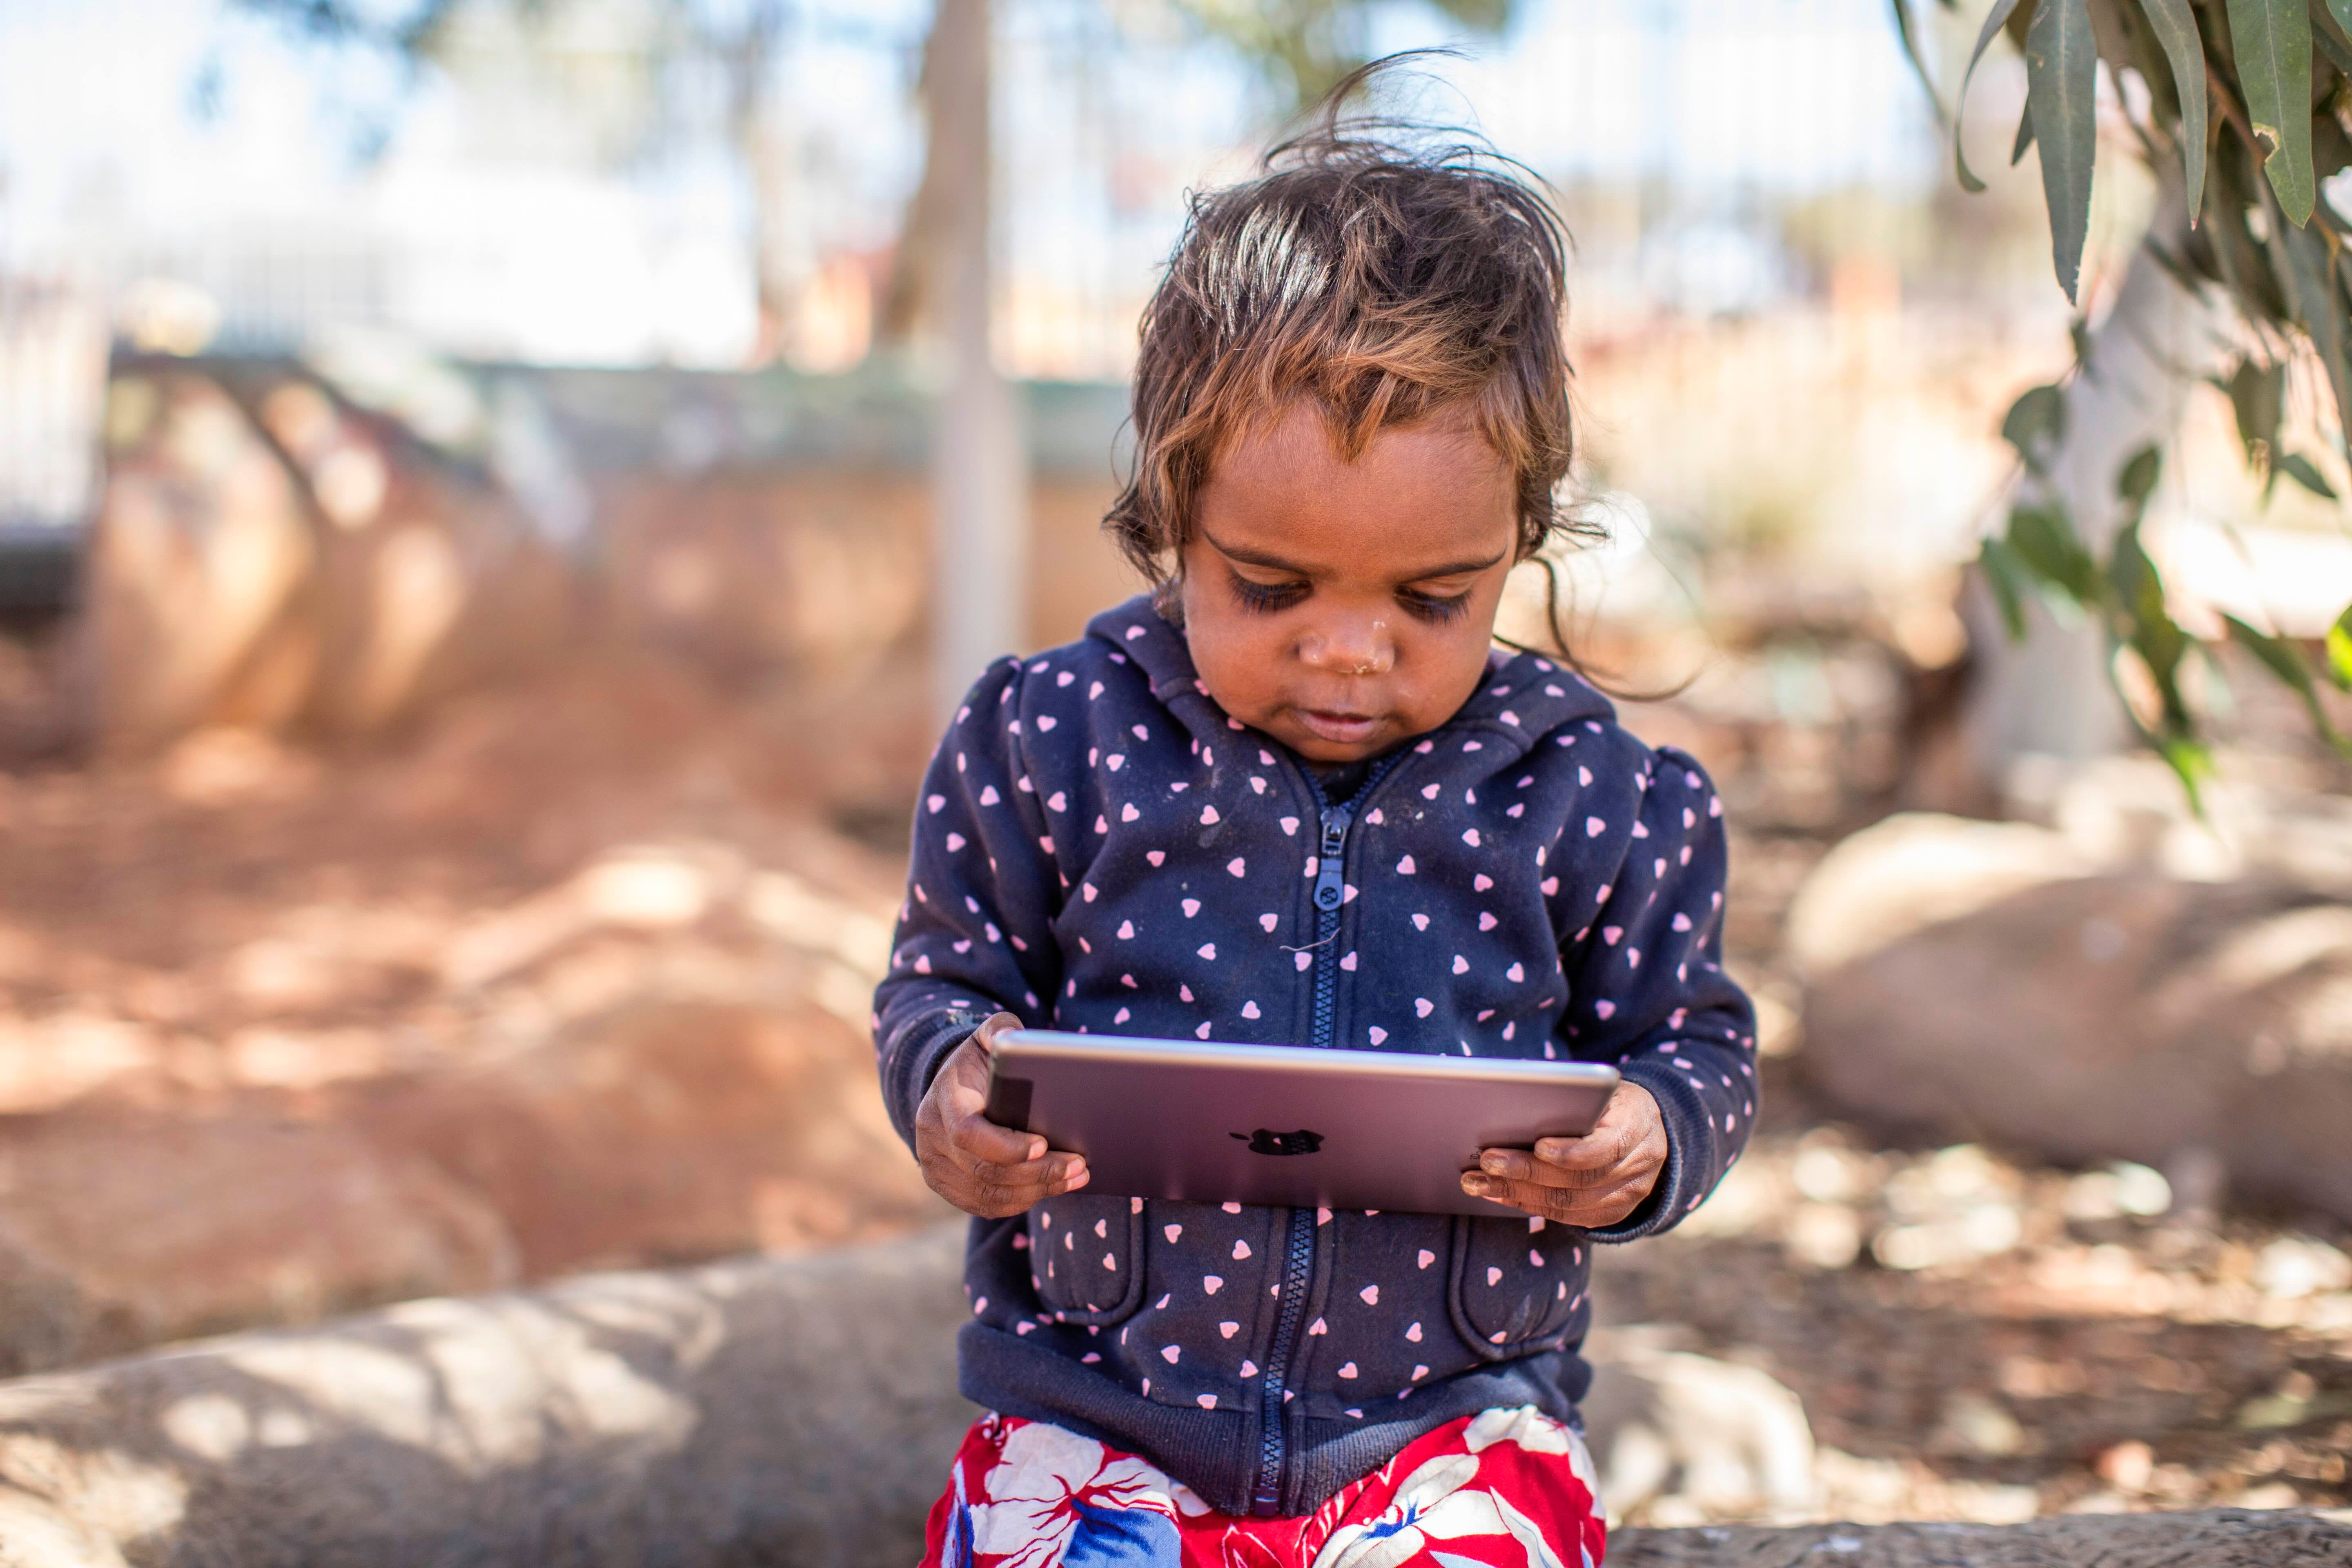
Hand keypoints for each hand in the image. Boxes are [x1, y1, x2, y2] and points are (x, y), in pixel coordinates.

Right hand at [915, 1012, 1089, 1218]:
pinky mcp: (948, 1188)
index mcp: (943, 1101)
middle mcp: (932, 1139)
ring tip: (1076, 1176)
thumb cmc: (980, 1064)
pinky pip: (987, 1205)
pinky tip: (1054, 1188)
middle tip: (1079, 1164)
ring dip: (1037, 1189)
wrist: (950, 1090)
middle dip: (1037, 1171)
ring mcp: (936, 1168)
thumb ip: (1000, 1030)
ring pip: (989, 1193)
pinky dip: (1023, 1201)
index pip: (969, 1134)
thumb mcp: (987, 1039)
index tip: (1044, 1144)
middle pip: (984, 1170)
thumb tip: (1014, 1036)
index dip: (1007, 1146)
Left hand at [1460, 1082, 1664, 1227]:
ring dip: (1518, 1194)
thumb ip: (1571, 1098)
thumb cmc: (1610, 1100)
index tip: (1538, 1145)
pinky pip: (1569, 1216)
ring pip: (1570, 1203)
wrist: (1648, 1128)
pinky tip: (1499, 1194)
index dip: (1571, 1151)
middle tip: (1486, 1163)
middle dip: (1527, 1172)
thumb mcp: (1601, 1089)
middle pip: (1580, 1178)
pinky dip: (1529, 1205)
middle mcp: (1640, 1164)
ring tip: (1478, 1183)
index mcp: (1637, 1124)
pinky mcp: (1613, 1213)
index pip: (1606, 1146)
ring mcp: (1629, 1194)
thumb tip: (1513, 1105)